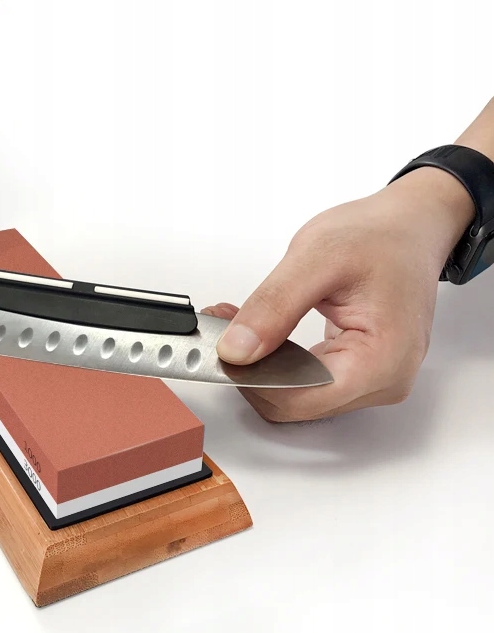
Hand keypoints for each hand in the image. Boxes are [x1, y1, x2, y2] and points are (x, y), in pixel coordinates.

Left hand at [203, 167, 474, 421]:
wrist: (411, 228)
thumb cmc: (380, 237)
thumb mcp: (317, 258)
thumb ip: (273, 307)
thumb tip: (236, 350)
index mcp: (381, 362)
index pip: (298, 399)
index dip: (251, 378)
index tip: (220, 345)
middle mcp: (382, 383)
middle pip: (293, 404)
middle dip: (251, 370)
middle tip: (224, 323)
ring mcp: (372, 382)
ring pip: (294, 398)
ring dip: (260, 366)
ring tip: (241, 322)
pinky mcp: (358, 374)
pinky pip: (305, 383)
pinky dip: (276, 362)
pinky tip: (263, 332)